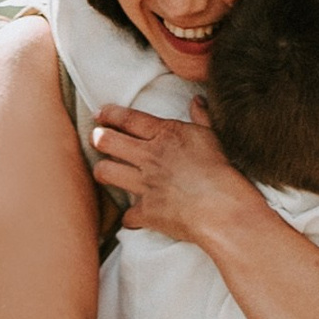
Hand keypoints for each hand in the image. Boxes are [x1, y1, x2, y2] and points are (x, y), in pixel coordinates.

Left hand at [87, 102, 255, 246]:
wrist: (223, 207)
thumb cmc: (222, 170)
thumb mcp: (213, 136)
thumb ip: (201, 117)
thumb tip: (197, 100)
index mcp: (166, 134)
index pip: (129, 119)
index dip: (110, 114)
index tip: (99, 115)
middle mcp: (149, 156)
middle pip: (107, 141)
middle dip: (97, 138)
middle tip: (95, 138)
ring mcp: (145, 184)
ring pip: (106, 172)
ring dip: (104, 171)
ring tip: (105, 171)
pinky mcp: (147, 211)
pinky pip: (127, 215)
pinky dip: (131, 217)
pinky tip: (133, 217)